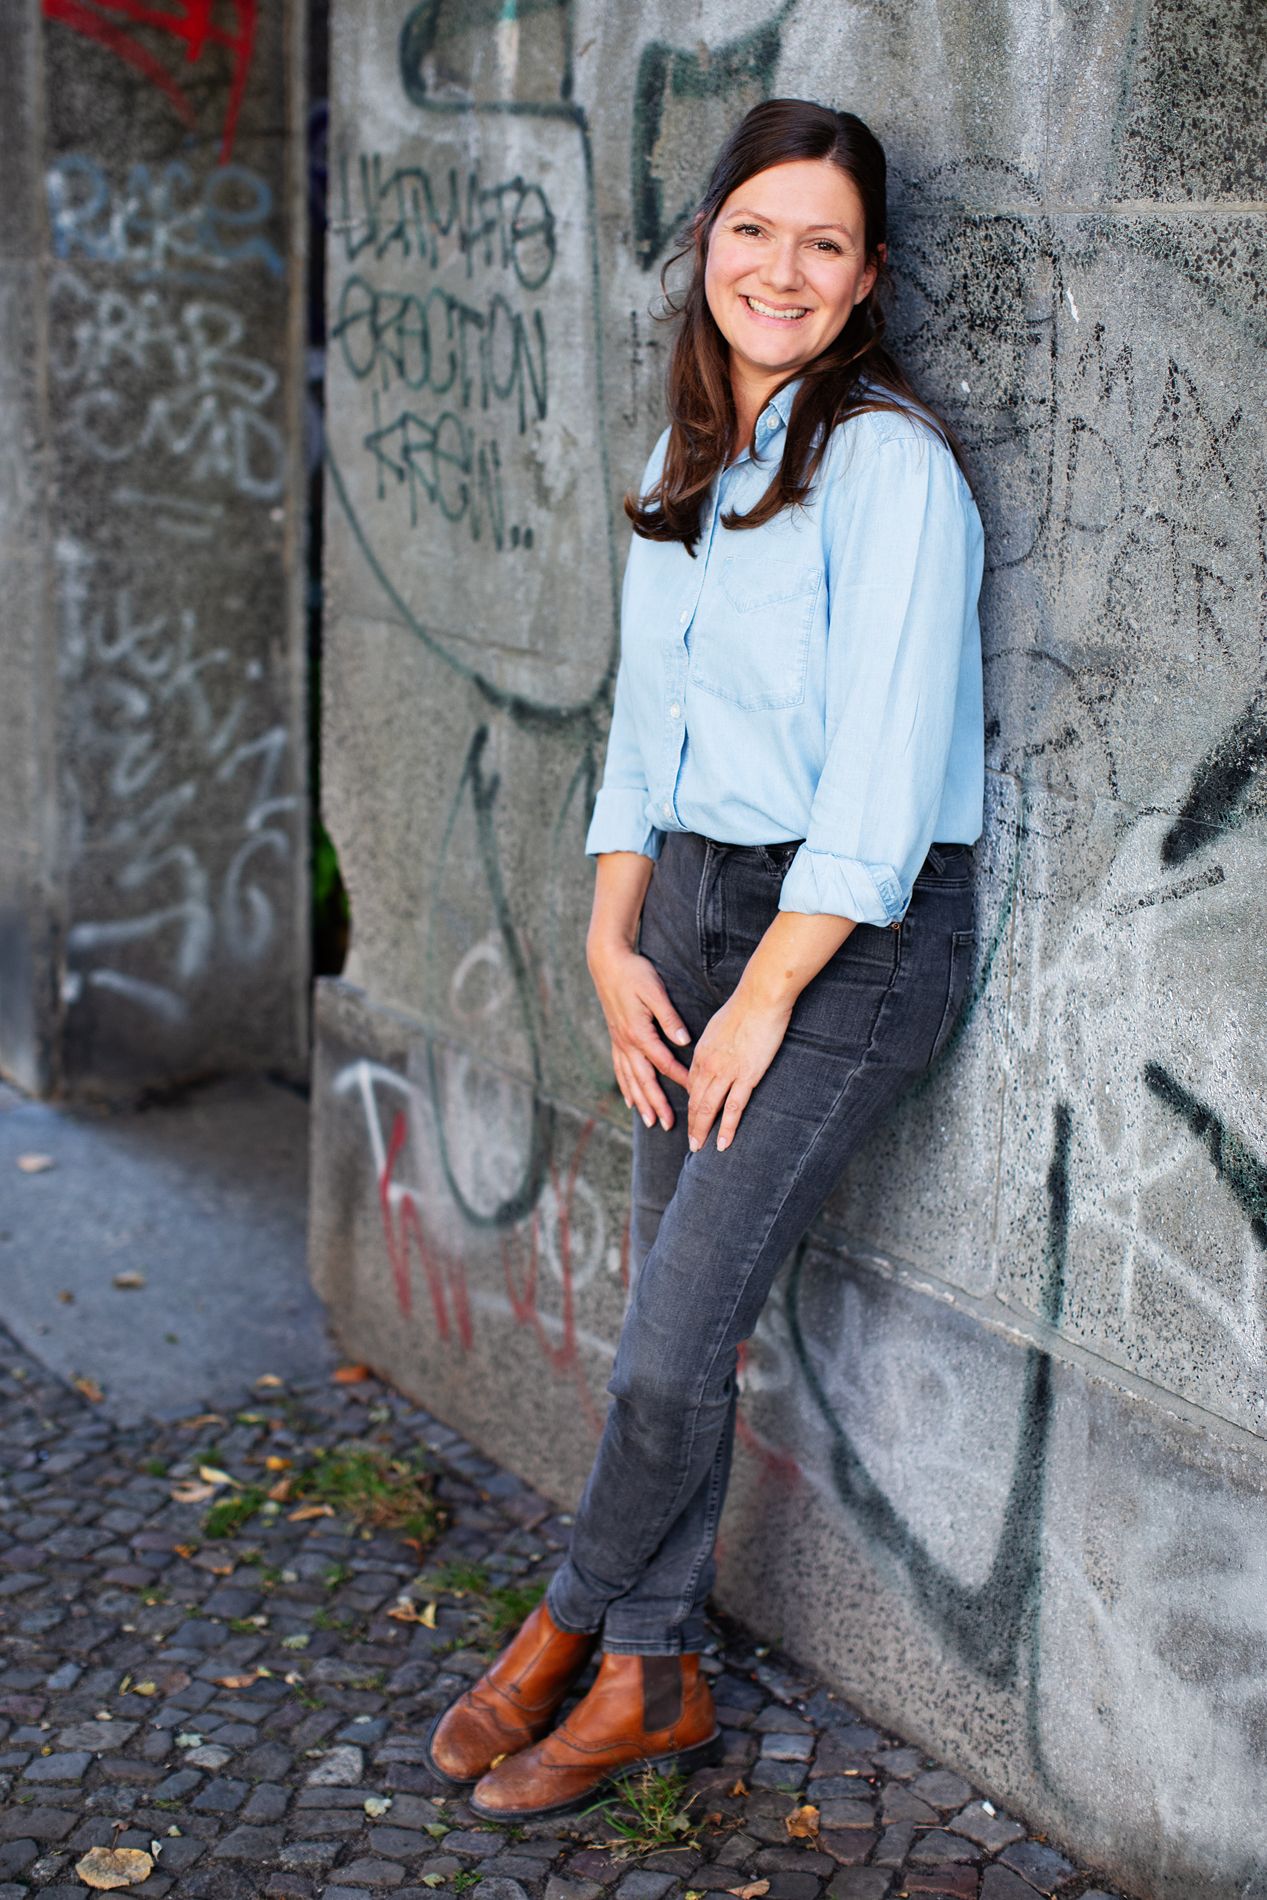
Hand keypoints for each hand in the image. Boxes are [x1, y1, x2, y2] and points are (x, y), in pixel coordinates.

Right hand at [588, 942, 691, 1130]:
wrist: (607, 962)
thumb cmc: (634, 973)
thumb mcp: (654, 991)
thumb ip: (669, 1018)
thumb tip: (684, 1040)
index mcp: (639, 1033)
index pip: (664, 1063)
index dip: (681, 1079)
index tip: (696, 1093)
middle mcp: (626, 1042)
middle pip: (644, 1080)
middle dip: (657, 1103)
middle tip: (670, 1125)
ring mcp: (618, 1042)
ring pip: (630, 1079)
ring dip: (640, 1102)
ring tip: (650, 1122)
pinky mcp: (615, 1038)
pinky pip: (620, 1069)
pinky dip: (625, 1087)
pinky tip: (630, 1100)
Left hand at [688, 989, 791, 1153]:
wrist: (760, 998)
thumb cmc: (744, 1007)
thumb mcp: (718, 1025)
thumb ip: (714, 1044)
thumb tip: (714, 1054)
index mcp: (701, 1052)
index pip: (692, 1084)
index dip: (691, 1103)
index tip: (694, 1116)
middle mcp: (708, 1065)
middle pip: (695, 1101)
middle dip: (691, 1124)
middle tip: (691, 1143)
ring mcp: (726, 1072)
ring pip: (709, 1108)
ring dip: (702, 1130)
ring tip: (699, 1148)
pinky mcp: (746, 1076)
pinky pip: (733, 1108)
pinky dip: (727, 1128)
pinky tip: (723, 1143)